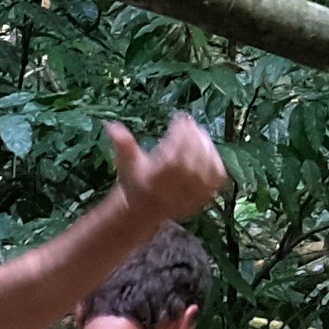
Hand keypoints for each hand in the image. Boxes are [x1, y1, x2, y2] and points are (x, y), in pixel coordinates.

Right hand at [108, 109, 225, 219]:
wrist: (145, 210)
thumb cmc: (135, 182)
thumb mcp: (127, 163)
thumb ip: (123, 144)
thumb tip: (111, 125)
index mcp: (155, 178)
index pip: (174, 153)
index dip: (179, 133)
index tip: (178, 118)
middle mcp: (175, 188)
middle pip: (192, 158)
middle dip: (192, 136)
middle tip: (189, 123)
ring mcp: (191, 194)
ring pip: (207, 167)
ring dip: (206, 146)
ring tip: (200, 133)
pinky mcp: (203, 197)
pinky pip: (217, 179)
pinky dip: (217, 163)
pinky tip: (210, 150)